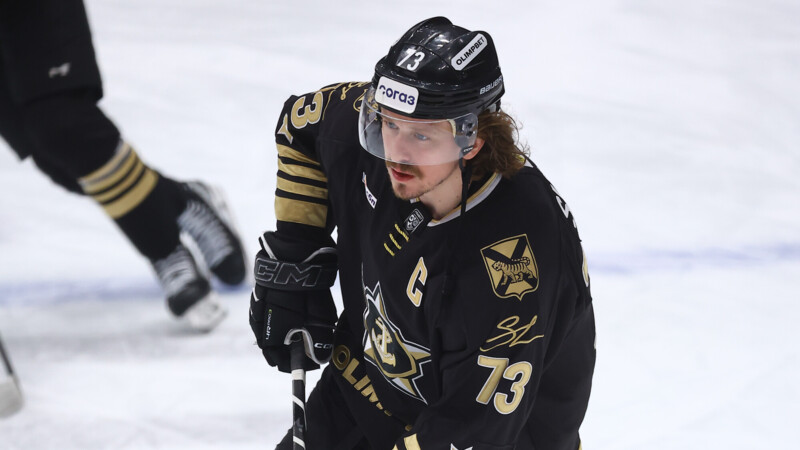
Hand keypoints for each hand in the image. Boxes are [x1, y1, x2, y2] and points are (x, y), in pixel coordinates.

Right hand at [248, 231, 337, 371]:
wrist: (293, 253)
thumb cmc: (309, 287)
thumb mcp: (319, 317)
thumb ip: (317, 340)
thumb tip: (318, 358)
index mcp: (273, 333)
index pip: (281, 361)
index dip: (297, 365)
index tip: (312, 364)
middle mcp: (261, 325)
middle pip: (272, 349)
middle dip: (289, 353)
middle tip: (307, 351)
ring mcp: (257, 310)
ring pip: (267, 334)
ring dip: (281, 338)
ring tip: (300, 335)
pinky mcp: (258, 298)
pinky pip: (263, 319)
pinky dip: (275, 324)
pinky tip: (288, 318)